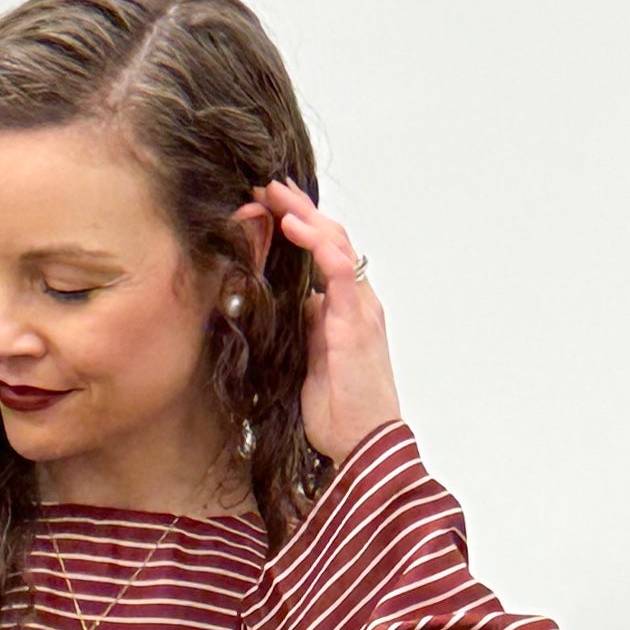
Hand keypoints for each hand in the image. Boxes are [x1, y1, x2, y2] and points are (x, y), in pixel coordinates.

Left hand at [257, 176, 400, 467]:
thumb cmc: (339, 412)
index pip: (324, 253)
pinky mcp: (356, 320)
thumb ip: (307, 328)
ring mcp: (360, 308)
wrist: (362, 445)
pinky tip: (292, 224)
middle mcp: (358, 301)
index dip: (299, 226)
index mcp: (347, 309)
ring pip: (335, 243)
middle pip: (331, 238)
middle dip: (298, 208)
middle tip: (267, 184)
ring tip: (274, 193)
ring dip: (303, 214)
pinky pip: (338, 268)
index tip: (267, 206)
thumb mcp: (311, 362)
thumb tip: (294, 304)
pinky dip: (316, 241)